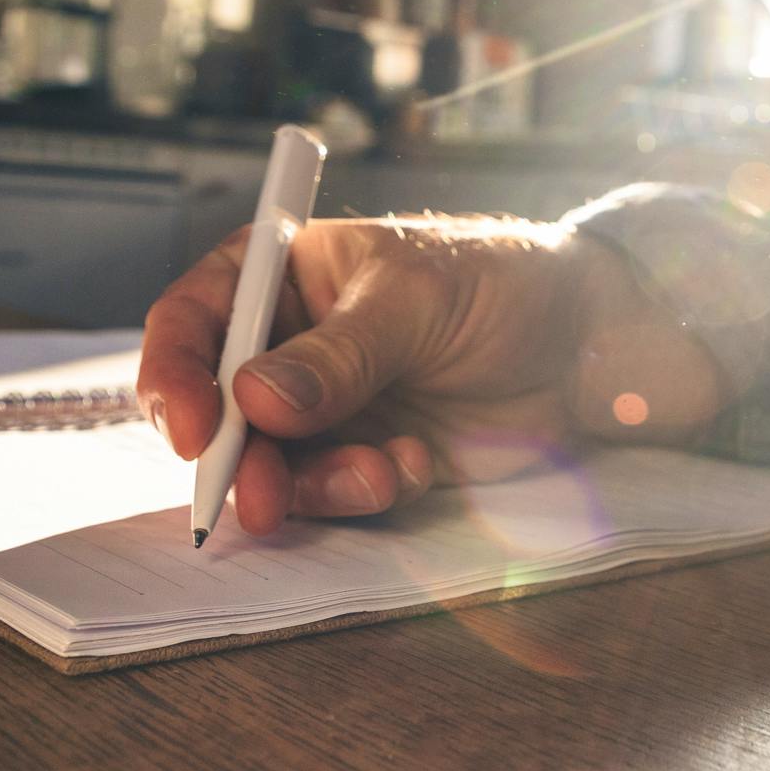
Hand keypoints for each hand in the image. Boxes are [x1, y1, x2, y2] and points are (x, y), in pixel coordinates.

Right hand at [137, 216, 725, 536]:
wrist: (593, 344)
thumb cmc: (505, 282)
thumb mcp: (418, 300)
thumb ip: (339, 354)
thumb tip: (252, 402)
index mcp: (286, 273)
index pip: (195, 317)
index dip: (176, 372)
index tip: (193, 430)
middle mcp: (292, 342)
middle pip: (218, 409)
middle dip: (236, 459)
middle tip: (261, 498)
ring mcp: (329, 405)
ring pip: (273, 464)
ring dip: (310, 486)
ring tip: (381, 475)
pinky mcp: (370, 455)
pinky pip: (334, 492)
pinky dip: (365, 492)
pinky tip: (416, 466)